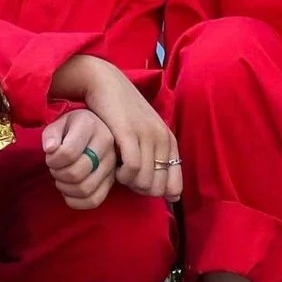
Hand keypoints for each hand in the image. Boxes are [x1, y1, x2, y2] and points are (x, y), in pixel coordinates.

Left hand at [44, 108, 117, 210]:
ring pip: (85, 189)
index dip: (53, 160)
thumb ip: (51, 135)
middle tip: (55, 168)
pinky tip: (69, 191)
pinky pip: (94, 200)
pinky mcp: (112, 179)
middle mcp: (106, 143)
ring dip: (66, 188)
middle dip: (58, 174)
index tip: (49, 157)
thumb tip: (50, 149)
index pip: (68, 152)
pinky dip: (76, 202)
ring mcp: (112, 163)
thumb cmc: (71, 128)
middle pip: (76, 173)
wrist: (92, 129)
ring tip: (61, 178)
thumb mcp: (58, 123)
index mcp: (90, 126)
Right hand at [80, 65, 181, 202]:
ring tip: (119, 171)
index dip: (156, 193)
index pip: (175, 186)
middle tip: (127, 178)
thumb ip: (161, 162)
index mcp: (170, 141)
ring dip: (129, 183)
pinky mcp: (129, 133)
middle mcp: (163, 139)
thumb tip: (173, 197)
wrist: (106, 83)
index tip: (140, 184)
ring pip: (145, 181)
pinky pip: (132, 168)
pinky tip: (115, 167)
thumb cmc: (124, 113)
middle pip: (158, 188)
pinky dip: (122, 175)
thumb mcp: (148, 135)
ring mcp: (147, 135)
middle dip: (141, 190)